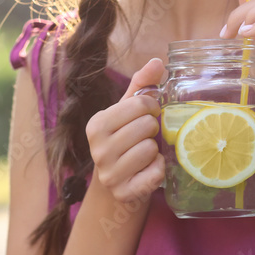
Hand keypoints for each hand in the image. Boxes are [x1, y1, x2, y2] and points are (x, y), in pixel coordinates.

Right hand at [85, 58, 165, 204]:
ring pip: (151, 149)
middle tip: (145, 137)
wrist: (116, 184)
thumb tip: (158, 61)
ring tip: (144, 154)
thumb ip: (141, 86)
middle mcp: (98, 149)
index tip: (147, 116)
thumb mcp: (127, 112)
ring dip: (155, 151)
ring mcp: (109, 173)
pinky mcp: (123, 192)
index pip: (140, 103)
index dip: (152, 108)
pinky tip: (148, 170)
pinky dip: (158, 170)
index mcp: (96, 124)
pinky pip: (156, 173)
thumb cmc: (124, 141)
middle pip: (148, 126)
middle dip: (153, 130)